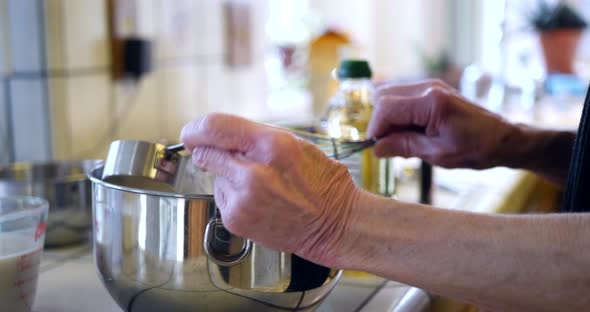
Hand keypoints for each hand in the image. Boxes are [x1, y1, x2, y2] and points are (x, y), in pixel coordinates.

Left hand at [181, 113, 360, 266]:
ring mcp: (242, 199)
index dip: (197, 129)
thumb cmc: (319, 182)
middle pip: (206, 153)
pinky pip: (221, 197)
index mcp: (271, 146)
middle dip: (215, 153)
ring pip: (214, 176)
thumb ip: (252, 137)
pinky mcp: (236, 219)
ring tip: (262, 185)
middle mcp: (253, 173)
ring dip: (228, 176)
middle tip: (237, 160)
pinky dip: (234, 196)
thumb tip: (211, 137)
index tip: (192, 133)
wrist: (333, 224)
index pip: (214, 127)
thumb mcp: (295, 143)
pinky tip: (259, 200)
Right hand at [368, 79, 516, 168]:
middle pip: (383, 96)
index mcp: (431, 103)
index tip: (376, 147)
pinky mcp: (432, 89)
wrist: (503, 138)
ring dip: (389, 117)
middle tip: (389, 144)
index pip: (386, 108)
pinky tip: (410, 131)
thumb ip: (404, 147)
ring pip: (390, 94)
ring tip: (401, 139)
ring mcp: (430, 85)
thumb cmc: (477, 148)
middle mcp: (428, 87)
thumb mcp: (437, 154)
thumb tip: (376, 148)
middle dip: (380, 122)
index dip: (375, 129)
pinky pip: (403, 96)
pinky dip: (398, 113)